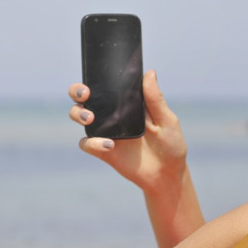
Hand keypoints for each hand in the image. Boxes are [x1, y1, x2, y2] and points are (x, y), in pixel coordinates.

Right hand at [69, 70, 187, 193]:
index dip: (95, 77)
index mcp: (127, 103)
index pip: (106, 85)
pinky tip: (109, 145)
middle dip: (77, 91)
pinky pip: (87, 143)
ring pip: (79, 116)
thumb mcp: (166, 120)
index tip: (95, 75)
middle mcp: (112, 114)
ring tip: (90, 119)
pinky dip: (93, 142)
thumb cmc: (170, 144)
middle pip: (85, 98)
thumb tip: (150, 73)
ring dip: (78, 114)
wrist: (167, 174)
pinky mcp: (103, 150)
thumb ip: (155, 99)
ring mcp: (106, 132)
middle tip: (86, 94)